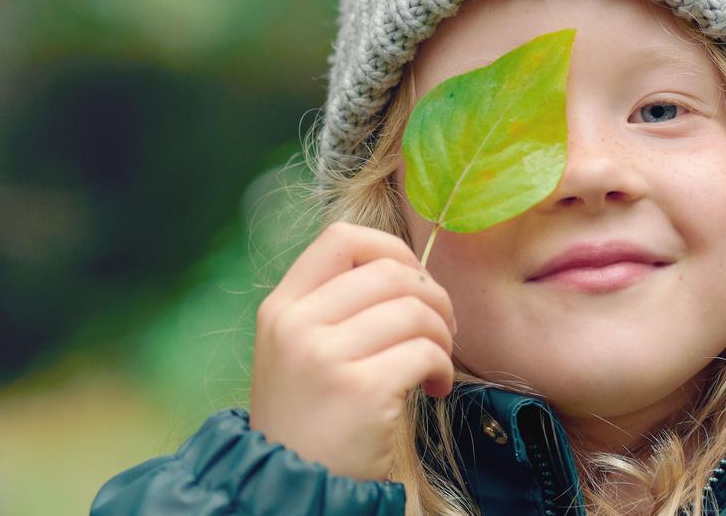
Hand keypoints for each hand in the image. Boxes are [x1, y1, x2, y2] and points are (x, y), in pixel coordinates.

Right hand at [248, 222, 456, 481]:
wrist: (291, 487)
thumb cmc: (309, 420)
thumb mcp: (296, 352)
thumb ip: (332, 309)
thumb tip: (406, 271)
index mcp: (281, 308)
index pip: (341, 238)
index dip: (390, 247)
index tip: (413, 279)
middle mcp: (297, 325)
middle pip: (389, 272)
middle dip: (432, 295)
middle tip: (442, 327)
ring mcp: (326, 357)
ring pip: (415, 310)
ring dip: (443, 334)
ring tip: (437, 362)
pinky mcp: (362, 390)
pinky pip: (426, 352)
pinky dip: (444, 367)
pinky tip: (436, 388)